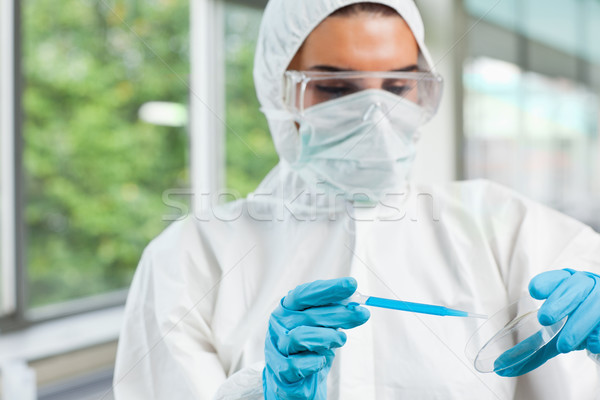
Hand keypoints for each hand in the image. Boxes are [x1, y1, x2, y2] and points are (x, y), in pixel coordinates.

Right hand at [263, 277, 369, 398]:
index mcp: (288, 307)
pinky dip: (315, 362)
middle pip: (309, 315)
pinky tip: (322, 360)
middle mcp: (280, 324)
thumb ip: (334, 313)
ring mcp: (277, 346)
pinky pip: (298, 365)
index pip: (305, 294)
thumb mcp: (322, 325)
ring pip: (301, 337)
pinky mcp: (280, 371)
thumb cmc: (310, 346)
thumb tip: (356, 304)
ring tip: (341, 340)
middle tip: (363, 314)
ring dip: (327, 338)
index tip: (351, 284)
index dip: (328, 289)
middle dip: (340, 314)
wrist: (295, 380)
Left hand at [496, 269, 599, 376]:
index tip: (533, 292)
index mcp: (565, 283)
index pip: (555, 278)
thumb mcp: (551, 332)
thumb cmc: (573, 322)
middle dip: (558, 303)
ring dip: (577, 325)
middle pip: (573, 287)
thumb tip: (501, 366)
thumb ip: (530, 347)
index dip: (545, 283)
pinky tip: (591, 345)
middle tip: (544, 319)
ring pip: (593, 305)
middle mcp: (585, 285)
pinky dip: (599, 334)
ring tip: (565, 345)